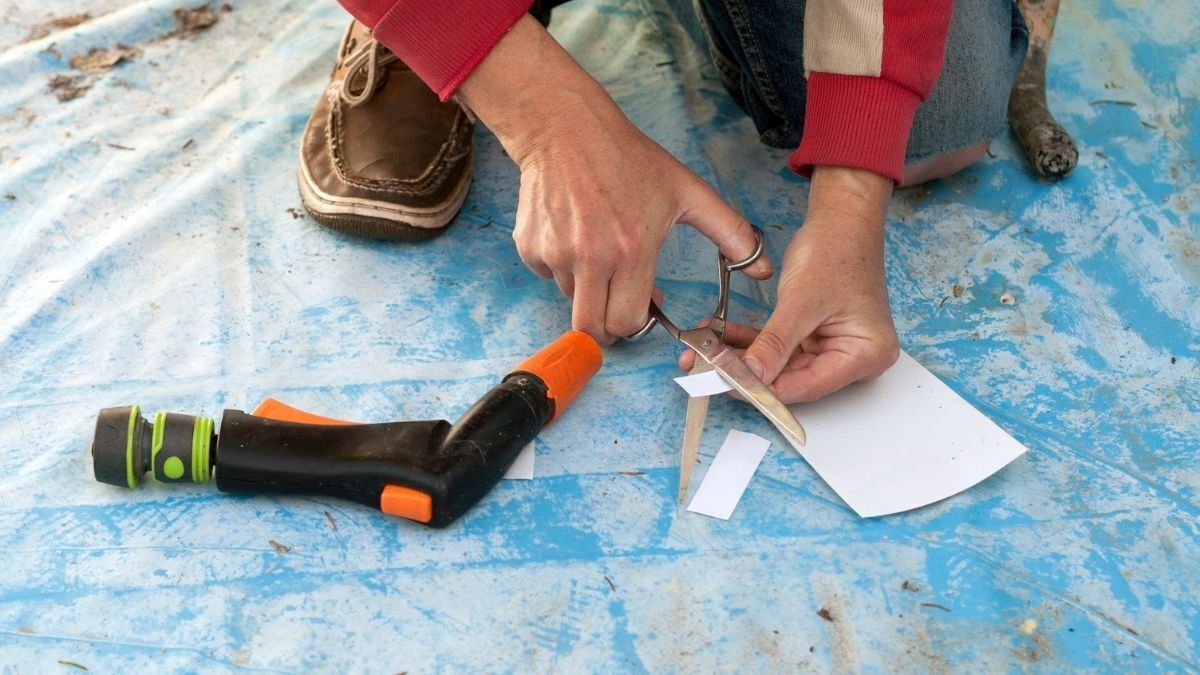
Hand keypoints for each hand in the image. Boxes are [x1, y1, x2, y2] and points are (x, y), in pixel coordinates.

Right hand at [459, 16, 770, 342]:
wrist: (565, 128)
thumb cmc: (628, 157)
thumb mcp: (687, 191)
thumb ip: (730, 233)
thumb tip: (763, 269)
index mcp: (632, 249)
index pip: (629, 322)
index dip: (637, 322)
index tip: (642, 306)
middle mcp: (590, 258)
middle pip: (593, 328)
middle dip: (607, 325)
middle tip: (616, 303)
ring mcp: (556, 253)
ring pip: (570, 300)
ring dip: (585, 288)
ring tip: (597, 249)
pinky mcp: (530, 247)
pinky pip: (546, 276)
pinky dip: (559, 266)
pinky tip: (572, 233)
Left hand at [680, 166, 899, 401]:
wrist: (839, 218)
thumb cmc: (836, 249)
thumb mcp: (801, 301)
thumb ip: (775, 343)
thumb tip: (749, 375)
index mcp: (868, 354)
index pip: (809, 386)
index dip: (765, 389)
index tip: (727, 384)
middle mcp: (856, 357)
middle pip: (794, 379)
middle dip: (750, 373)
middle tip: (708, 369)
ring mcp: (835, 347)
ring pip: (782, 366)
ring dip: (745, 358)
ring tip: (706, 352)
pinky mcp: (816, 337)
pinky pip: (780, 348)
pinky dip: (753, 343)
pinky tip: (722, 338)